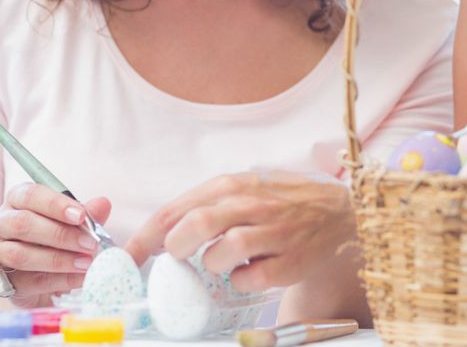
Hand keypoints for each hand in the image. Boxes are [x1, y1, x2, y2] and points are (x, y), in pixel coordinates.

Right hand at [0, 183, 111, 306]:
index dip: (56, 205)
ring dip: (58, 259)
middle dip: (60, 234)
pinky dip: (57, 280)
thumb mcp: (72, 220)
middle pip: (23, 224)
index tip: (81, 216)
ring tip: (86, 262)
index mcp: (16, 199)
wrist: (41, 273)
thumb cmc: (55, 235)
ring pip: (20, 254)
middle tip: (90, 243)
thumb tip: (103, 204)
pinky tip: (79, 278)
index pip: (30, 195)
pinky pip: (27, 281)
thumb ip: (87, 213)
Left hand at [126, 171, 355, 293]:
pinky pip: (251, 279)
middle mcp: (252, 203)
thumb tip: (163, 232)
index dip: (146, 237)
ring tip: (220, 263)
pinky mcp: (289, 261)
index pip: (177, 209)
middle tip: (177, 259)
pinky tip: (247, 274)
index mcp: (234, 184)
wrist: (338, 211)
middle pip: (197, 224)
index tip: (128, 258)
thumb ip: (208, 204)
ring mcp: (272, 232)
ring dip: (212, 264)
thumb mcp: (245, 187)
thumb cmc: (283, 200)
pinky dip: (241, 282)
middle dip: (177, 247)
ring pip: (224, 251)